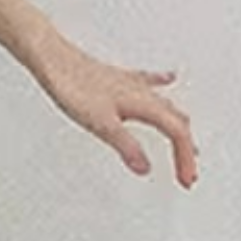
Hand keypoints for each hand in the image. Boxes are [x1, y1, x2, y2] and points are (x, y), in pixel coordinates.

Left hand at [31, 34, 198, 186]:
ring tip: (186, 144)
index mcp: (145, 103)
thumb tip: (144, 167)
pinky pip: (150, 82)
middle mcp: (143, 92)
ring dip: (179, 127)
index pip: (177, 133)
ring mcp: (132, 84)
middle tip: (186, 173)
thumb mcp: (101, 124)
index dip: (184, 158)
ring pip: (167, 106)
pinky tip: (168, 79)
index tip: (185, 179)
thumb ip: (126, 146)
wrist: (54, 60)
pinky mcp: (119, 80)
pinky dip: (163, 85)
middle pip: (177, 122)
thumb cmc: (74, 87)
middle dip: (185, 149)